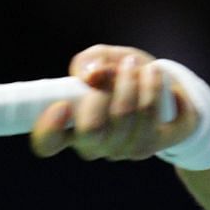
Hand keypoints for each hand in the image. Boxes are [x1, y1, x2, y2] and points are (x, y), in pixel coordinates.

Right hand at [28, 44, 198, 160]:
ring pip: (122, 121)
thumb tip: (91, 76)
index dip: (49, 129)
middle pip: (90, 133)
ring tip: (132, 64)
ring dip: (129, 84)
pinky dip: (151, 89)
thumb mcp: (101, 58)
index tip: (62, 105)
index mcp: (67, 126)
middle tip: (109, 71)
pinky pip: (148, 118)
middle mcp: (89, 144)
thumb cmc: (120, 73)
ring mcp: (117, 150)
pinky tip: (152, 73)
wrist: (162, 87)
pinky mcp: (145, 148)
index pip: (47, 142)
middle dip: (101, 96)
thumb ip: (90, 61)